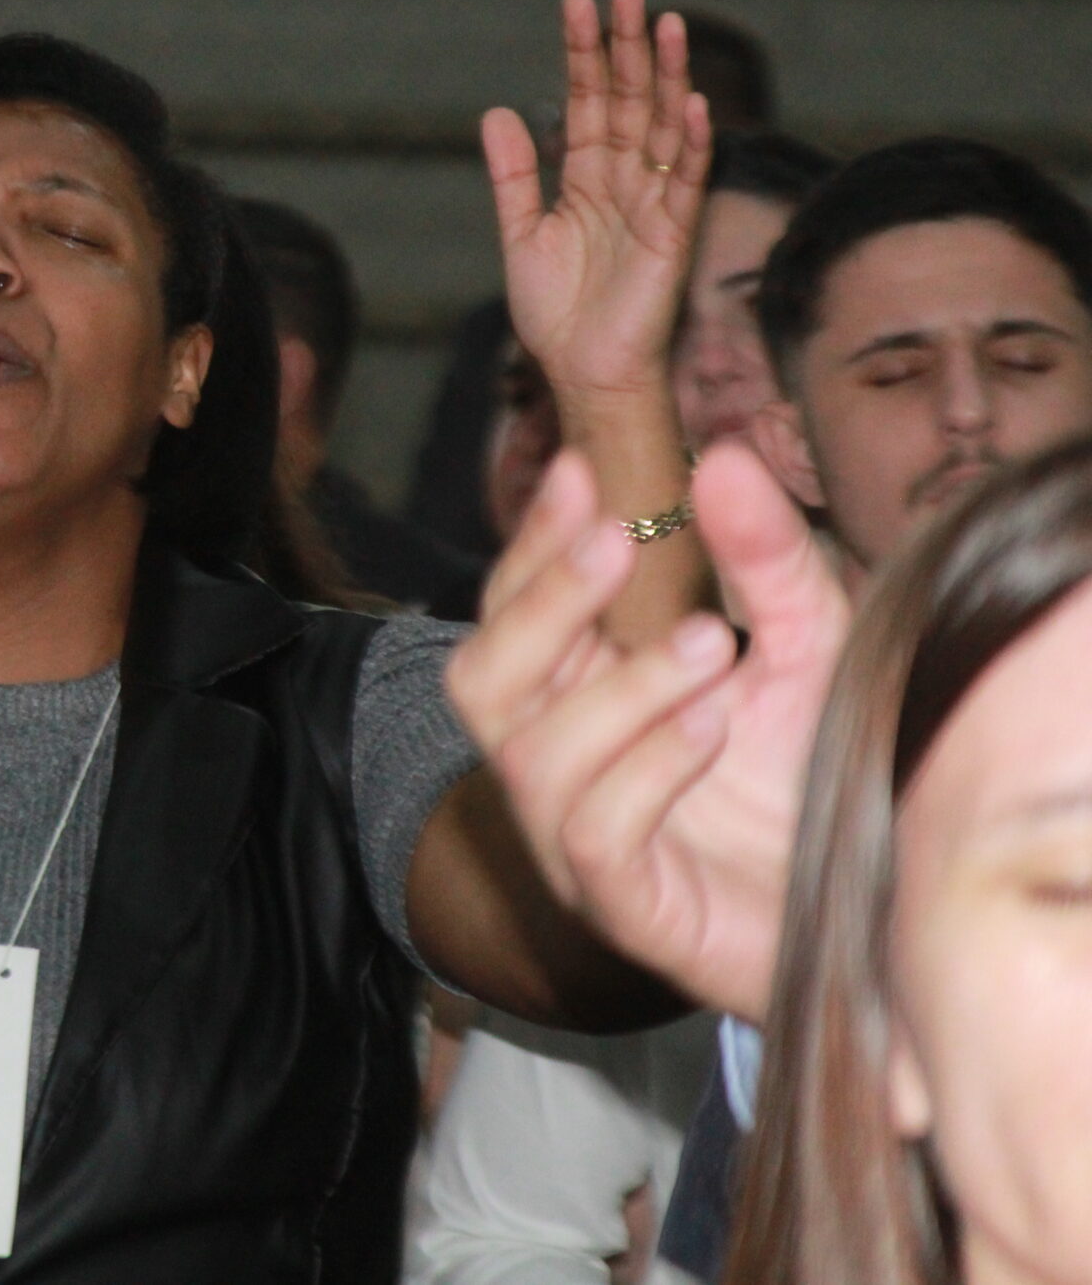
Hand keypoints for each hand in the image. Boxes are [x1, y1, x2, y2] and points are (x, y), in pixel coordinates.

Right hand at [443, 441, 848, 1019]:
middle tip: (615, 542)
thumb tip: (720, 459)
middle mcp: (560, 764)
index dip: (535, 541)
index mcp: (582, 695)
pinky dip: (649, 766)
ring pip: (533, 753)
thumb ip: (766, 560)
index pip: (516, 609)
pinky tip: (715, 726)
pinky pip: (592, 830)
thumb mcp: (809, 646)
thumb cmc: (823, 778)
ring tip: (709, 644)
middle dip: (541, 601)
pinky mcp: (625, 907)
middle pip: (483, 676)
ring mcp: (578, 841)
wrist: (890, 912)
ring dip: (618, 687)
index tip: (579, 471)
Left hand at [485, 0, 711, 402]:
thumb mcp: (520, 235)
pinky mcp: (671, 236)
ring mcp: (652, 204)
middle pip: (627, 97)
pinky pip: (683, 183)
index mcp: (587, 177)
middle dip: (626, 43)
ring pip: (660, 126)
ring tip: (665, 21)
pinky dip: (688, 144)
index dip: (583, 52)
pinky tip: (689, 104)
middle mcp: (624, 180)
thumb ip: (513, 175)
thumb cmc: (557, 313)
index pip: (586, 100)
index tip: (578, 1)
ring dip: (665, 75)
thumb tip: (497, 111)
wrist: (583, 373)